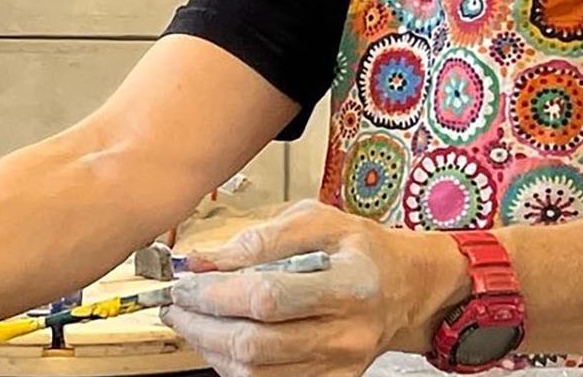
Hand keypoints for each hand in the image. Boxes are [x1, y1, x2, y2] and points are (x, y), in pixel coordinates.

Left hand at [160, 200, 466, 376]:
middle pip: (255, 344)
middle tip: (178, 304)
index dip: (216, 293)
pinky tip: (220, 341)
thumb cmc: (360, 250)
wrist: (404, 288)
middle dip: (202, 325)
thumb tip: (204, 262)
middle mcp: (347, 334)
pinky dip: (232, 366)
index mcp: (350, 284)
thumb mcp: (318, 221)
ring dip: (210, 348)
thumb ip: (261, 238)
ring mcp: (339, 367)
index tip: (186, 281)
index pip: (268, 298)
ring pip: (255, 373)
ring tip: (192, 321)